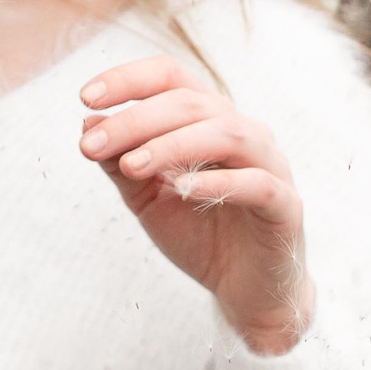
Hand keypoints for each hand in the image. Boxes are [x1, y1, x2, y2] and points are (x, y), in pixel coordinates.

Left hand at [79, 56, 314, 354]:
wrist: (245, 291)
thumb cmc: (197, 234)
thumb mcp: (146, 198)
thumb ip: (120, 163)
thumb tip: (87, 124)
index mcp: (209, 119)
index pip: (171, 78)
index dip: (128, 80)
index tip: (84, 98)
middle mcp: (244, 131)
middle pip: (190, 103)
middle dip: (136, 120)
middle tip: (91, 146)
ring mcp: (270, 165)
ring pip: (227, 133)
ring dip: (172, 144)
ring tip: (131, 165)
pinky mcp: (286, 205)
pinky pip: (257, 183)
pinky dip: (217, 182)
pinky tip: (180, 189)